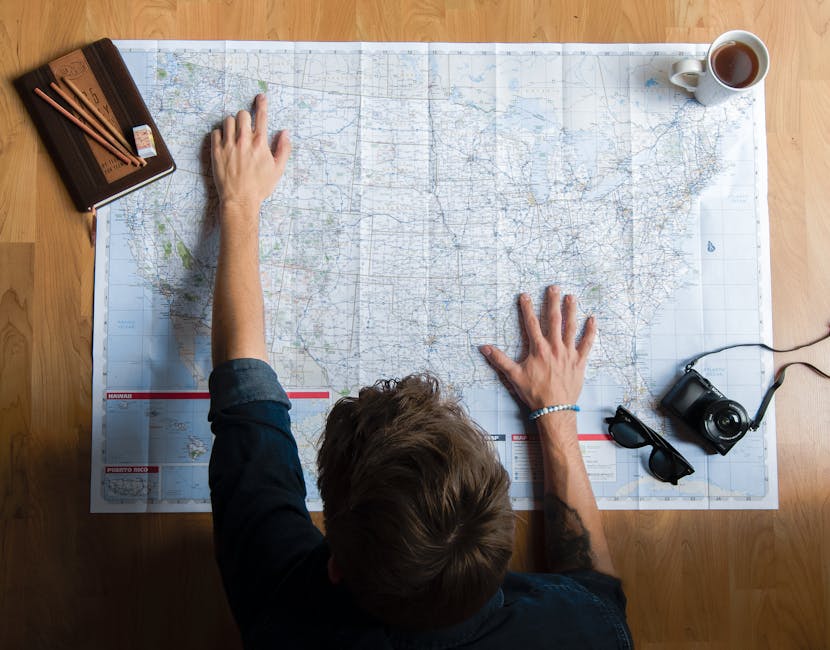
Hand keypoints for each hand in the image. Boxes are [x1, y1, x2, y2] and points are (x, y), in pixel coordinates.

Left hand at [210, 93, 290, 213]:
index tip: (261, 97)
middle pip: (242, 114)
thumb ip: (283, 149)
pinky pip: (215, 132)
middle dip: (245, 117)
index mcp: (260, 143)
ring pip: (227, 120)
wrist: (239, 199)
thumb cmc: (260, 186)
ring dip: (232, 124)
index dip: (262, 103)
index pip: (261, 116)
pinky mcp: (216, 151)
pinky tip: (225, 142)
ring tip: (235, 134)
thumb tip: (285, 133)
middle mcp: (243, 141)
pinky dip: (220, 134)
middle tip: (246, 127)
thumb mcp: (278, 170)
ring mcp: (228, 145)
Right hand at [479, 286, 595, 409]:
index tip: (525, 295)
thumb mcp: (513, 376)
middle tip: (553, 288)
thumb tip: (484, 347)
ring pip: (571, 327)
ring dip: (571, 311)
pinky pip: (587, 344)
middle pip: (554, 320)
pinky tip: (593, 319)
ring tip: (571, 297)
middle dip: (552, 302)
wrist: (554, 409)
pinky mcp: (579, 361)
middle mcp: (555, 347)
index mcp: (538, 349)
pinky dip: (590, 331)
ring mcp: (569, 353)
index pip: (531, 323)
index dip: (527, 308)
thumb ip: (499, 359)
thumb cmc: (534, 393)